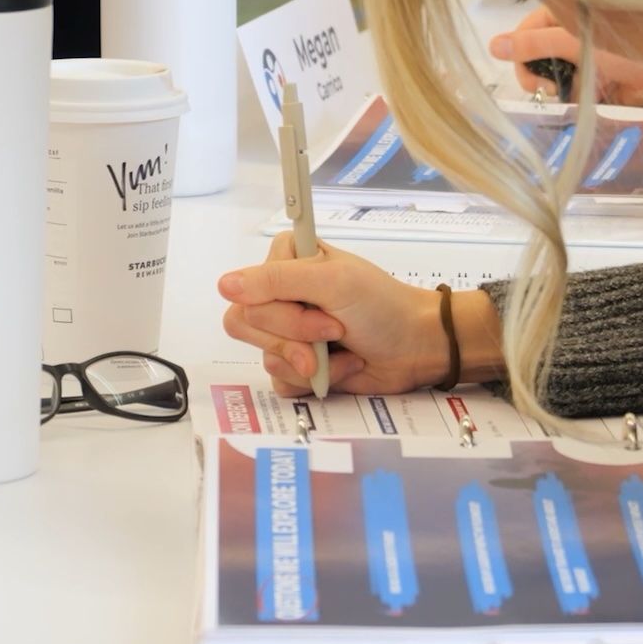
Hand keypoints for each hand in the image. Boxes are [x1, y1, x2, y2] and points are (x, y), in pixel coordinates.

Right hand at [220, 235, 503, 395]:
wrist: (417, 347)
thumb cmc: (383, 306)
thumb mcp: (332, 282)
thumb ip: (276, 281)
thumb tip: (225, 285)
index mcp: (285, 261)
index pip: (246, 291)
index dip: (280, 310)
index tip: (320, 307)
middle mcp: (282, 294)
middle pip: (248, 326)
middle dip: (296, 338)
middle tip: (336, 331)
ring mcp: (289, 331)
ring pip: (265, 358)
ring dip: (311, 361)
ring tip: (345, 349)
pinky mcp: (299, 364)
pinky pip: (281, 382)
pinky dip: (315, 381)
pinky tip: (343, 366)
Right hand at [490, 7, 642, 108]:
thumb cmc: (631, 42)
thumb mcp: (577, 39)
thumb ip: (535, 45)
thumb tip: (493, 45)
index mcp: (562, 15)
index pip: (523, 36)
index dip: (521, 57)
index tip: (533, 74)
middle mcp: (570, 37)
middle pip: (533, 62)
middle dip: (539, 79)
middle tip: (556, 89)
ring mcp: (583, 62)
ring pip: (552, 83)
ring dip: (560, 93)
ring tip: (581, 92)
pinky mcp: (597, 86)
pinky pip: (573, 99)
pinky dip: (577, 103)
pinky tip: (592, 99)